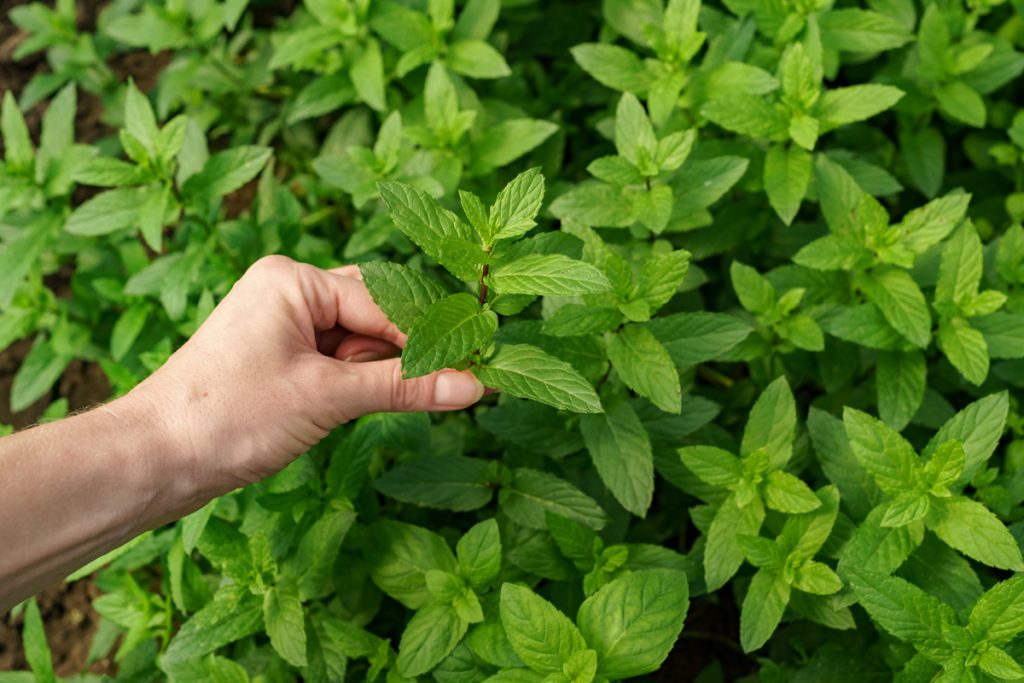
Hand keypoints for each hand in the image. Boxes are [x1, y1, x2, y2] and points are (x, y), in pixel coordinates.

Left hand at [124, 255, 484, 501]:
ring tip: (375, 405)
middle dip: (399, 355)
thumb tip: (473, 384)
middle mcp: (287, 292)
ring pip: (356, 343)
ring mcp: (281, 326)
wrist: (154, 459)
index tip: (475, 364)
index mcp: (293, 279)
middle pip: (373, 315)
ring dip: (375, 374)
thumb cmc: (229, 416)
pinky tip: (351, 409)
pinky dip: (353, 385)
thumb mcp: (327, 397)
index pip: (383, 302)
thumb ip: (404, 386)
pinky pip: (335, 363)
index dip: (426, 338)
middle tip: (447, 384)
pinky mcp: (277, 360)